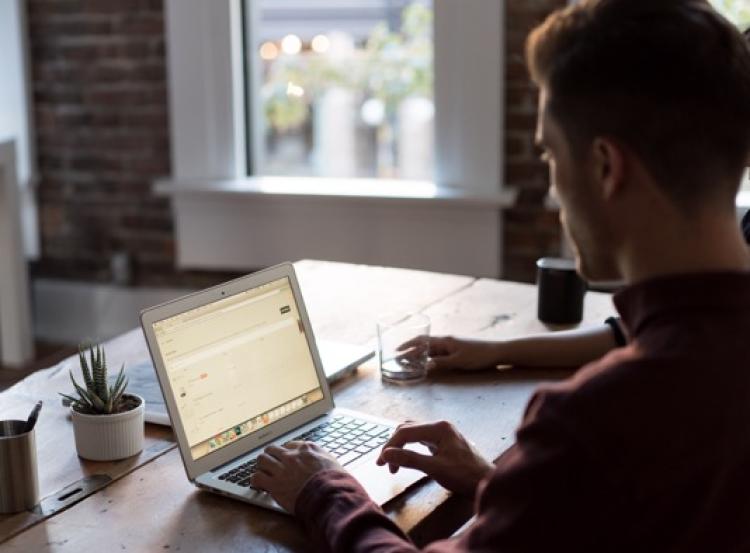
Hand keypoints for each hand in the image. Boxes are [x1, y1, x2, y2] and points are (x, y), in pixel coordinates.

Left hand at [250, 441, 342, 511]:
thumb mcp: (332, 461)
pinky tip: (258, 485)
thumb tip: (319, 460)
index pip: (290, 445)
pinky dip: (256, 481)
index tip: (286, 458)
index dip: (286, 452)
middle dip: (271, 456)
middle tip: (271, 464)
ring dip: (262, 466)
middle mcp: (291, 456)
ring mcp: (282, 469)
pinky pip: (257, 477)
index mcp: (306, 449)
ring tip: (263, 473)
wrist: (329, 494)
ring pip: (262, 460)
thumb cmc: (335, 481)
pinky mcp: (274, 484)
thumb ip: (321, 457)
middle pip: (272, 449)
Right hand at [376, 421, 492, 495]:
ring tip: (393, 464)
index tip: (381, 463)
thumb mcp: (435, 469)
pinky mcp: (443, 440)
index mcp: (439, 428)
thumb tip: (386, 454)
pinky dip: (410, 448)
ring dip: (400, 446)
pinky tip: (407, 458)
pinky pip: (420, 439)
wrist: (487, 482)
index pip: (405, 432)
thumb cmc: (465, 476)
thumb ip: (410, 460)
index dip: (390, 447)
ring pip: (413, 433)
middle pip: (407, 429)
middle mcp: (440, 425)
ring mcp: (442, 432)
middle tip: (385, 465)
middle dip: (393, 446)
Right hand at [399, 336, 501, 371]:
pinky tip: (426, 363)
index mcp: (444, 341)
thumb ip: (441, 363)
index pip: (422, 341)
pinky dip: (428, 357)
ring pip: (430, 349)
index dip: (408, 345)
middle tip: (398, 359)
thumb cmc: (478, 356)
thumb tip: (425, 365)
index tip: (397, 351)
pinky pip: (437, 353)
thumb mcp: (459, 361)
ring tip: (408, 362)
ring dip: (418, 355)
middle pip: (423, 344)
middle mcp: (445, 341)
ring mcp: (450, 346)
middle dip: (410, 350)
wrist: (496, 352)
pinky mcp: (455, 351)